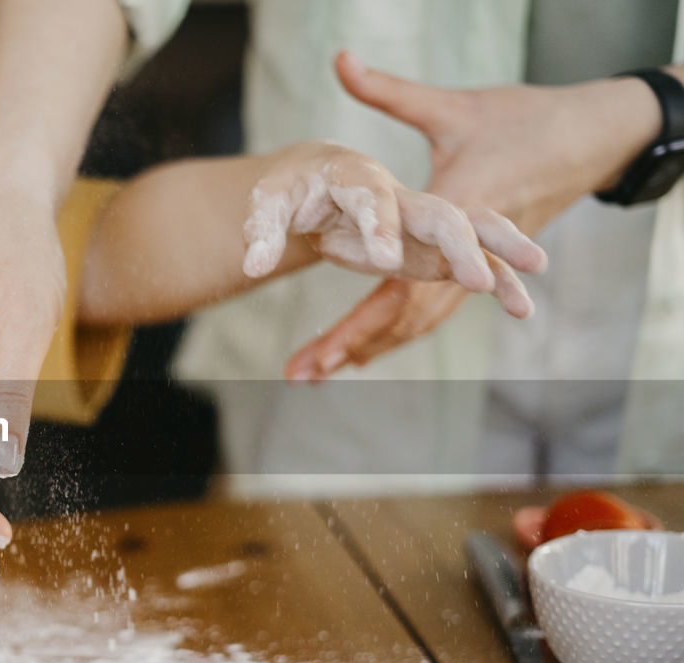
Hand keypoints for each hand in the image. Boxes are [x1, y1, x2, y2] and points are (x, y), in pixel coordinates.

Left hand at [284, 50, 654, 378]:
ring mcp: (471, 264)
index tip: (326, 351)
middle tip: (304, 373)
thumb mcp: (452, 106)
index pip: (398, 282)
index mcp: (450, 220)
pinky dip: (399, 330)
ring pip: (418, 320)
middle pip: (402, 315)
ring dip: (369, 347)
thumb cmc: (519, 119)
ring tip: (318, 370)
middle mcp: (460, 253)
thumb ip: (389, 91)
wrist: (586, 137)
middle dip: (352, 346)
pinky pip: (433, 309)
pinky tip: (365, 351)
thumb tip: (341, 60)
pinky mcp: (475, 267)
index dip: (360, 320)